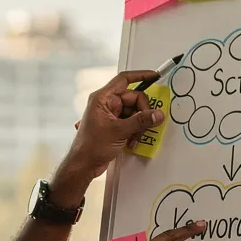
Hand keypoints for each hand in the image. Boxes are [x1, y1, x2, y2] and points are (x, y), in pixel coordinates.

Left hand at [56, 70, 167, 191]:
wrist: (83, 165)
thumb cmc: (90, 147)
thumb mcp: (119, 131)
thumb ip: (140, 121)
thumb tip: (157, 114)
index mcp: (103, 98)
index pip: (124, 79)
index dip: (140, 75)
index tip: (154, 76)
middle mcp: (106, 104)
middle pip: (134, 99)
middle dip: (142, 113)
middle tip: (144, 125)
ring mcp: (111, 115)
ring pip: (135, 112)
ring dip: (138, 125)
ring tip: (134, 137)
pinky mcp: (114, 125)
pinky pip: (131, 122)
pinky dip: (134, 131)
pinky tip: (131, 141)